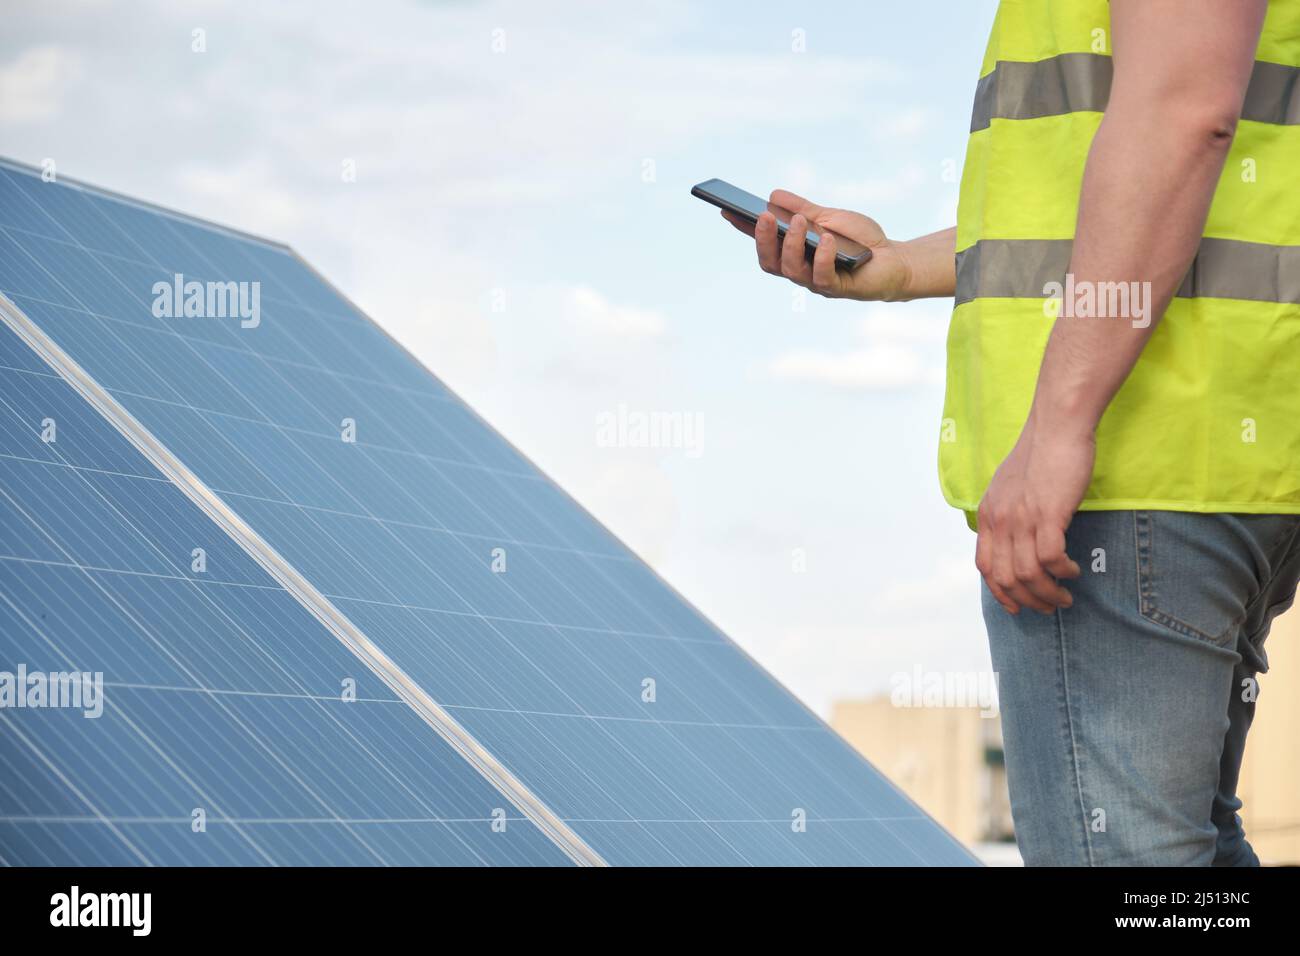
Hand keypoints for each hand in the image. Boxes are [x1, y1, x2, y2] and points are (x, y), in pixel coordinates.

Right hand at [722, 189, 912, 301]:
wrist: (894, 260)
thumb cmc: (859, 240)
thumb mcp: (829, 217)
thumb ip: (801, 209)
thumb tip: (772, 195)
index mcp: (794, 253)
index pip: (763, 242)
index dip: (743, 229)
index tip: (726, 210)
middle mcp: (800, 270)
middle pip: (770, 262)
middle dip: (763, 239)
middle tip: (763, 216)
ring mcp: (816, 282)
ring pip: (791, 269)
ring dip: (792, 244)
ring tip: (798, 222)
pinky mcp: (838, 289)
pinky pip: (822, 277)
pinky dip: (822, 256)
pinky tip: (826, 238)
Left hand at [975, 415, 1091, 614]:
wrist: (1056, 426)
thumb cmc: (1040, 454)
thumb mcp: (1009, 486)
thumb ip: (1006, 512)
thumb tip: (1012, 536)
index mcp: (988, 515)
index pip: (984, 566)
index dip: (1000, 592)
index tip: (1017, 606)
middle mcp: (1000, 520)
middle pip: (1005, 577)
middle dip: (1027, 601)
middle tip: (1049, 606)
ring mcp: (1022, 518)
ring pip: (1027, 574)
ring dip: (1048, 593)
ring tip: (1065, 596)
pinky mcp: (1048, 513)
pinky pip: (1050, 558)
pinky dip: (1063, 571)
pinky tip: (1073, 571)